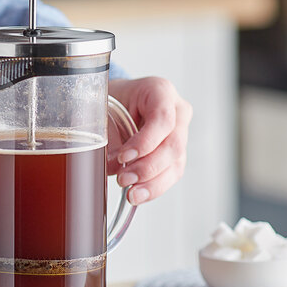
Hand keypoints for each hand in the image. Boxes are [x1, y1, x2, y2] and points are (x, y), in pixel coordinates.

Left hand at [109, 77, 192, 205]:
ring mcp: (181, 133)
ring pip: (176, 163)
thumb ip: (109, 136)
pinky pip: (172, 174)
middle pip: (173, 144)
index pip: (163, 118)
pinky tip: (139, 195)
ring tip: (131, 193)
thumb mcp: (106, 110)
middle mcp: (177, 111)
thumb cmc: (113, 101)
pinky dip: (154, 188)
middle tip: (123, 179)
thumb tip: (115, 168)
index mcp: (160, 91)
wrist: (118, 102)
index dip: (145, 142)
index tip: (123, 157)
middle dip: (147, 167)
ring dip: (152, 183)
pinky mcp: (177, 153)